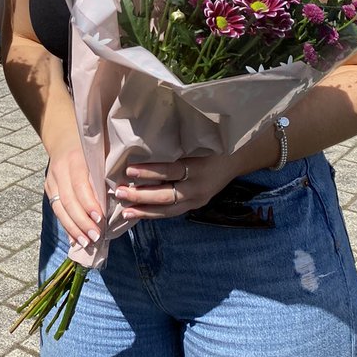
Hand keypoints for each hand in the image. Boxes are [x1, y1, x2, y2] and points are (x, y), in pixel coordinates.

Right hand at [46, 146, 103, 249]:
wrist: (64, 138)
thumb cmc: (92, 148)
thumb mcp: (101, 154)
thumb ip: (107, 173)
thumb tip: (119, 200)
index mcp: (76, 158)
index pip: (80, 184)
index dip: (89, 203)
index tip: (101, 219)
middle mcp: (60, 169)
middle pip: (68, 200)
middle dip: (82, 221)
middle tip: (95, 237)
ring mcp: (52, 179)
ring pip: (59, 207)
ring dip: (73, 228)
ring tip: (86, 243)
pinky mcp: (48, 188)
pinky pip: (56, 210)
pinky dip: (66, 226)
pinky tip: (75, 239)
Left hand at [114, 152, 240, 218]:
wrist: (236, 159)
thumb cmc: (211, 145)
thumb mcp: (196, 142)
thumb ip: (174, 147)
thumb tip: (142, 146)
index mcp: (198, 167)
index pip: (171, 170)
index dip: (150, 171)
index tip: (129, 169)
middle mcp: (197, 187)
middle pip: (166, 195)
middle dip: (141, 195)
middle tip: (120, 192)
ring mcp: (197, 199)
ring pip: (168, 210)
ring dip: (145, 211)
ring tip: (125, 212)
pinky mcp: (196, 206)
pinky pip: (172, 213)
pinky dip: (155, 214)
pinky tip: (139, 214)